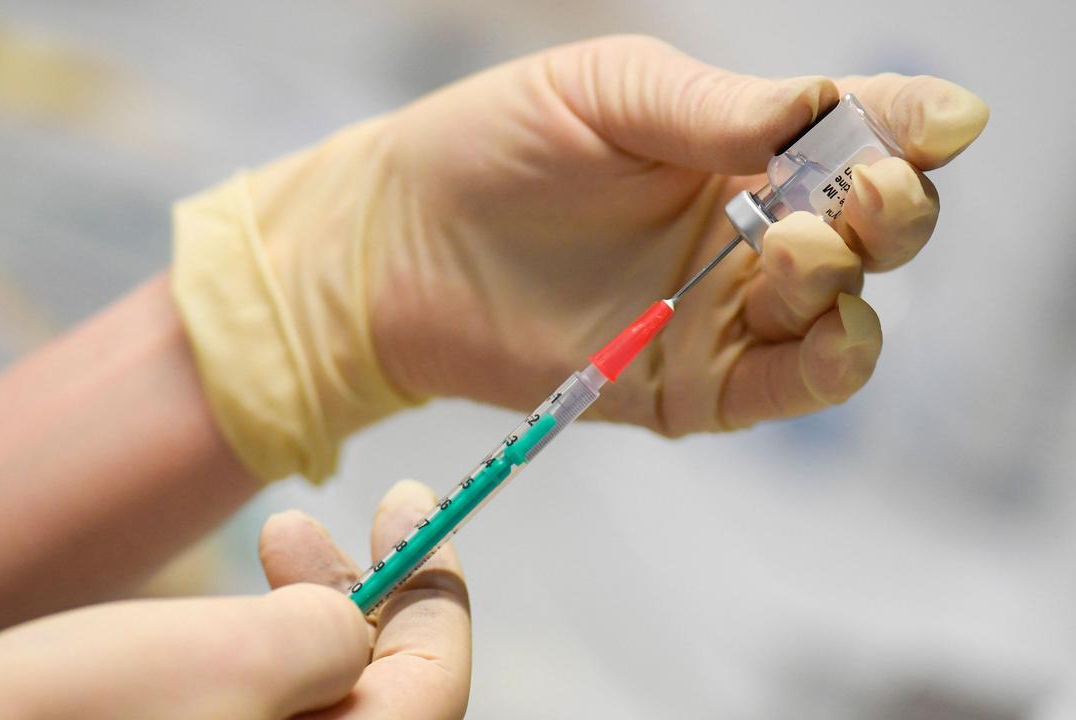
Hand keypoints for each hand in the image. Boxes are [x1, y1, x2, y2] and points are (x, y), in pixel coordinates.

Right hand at [0, 481, 469, 718]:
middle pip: (380, 691)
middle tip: (307, 521)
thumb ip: (329, 631)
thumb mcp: (239, 657)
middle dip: (360, 592)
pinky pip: (264, 709)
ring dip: (307, 610)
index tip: (412, 501)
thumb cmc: (86, 716)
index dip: (436, 587)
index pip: (435, 684)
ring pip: (319, 694)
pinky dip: (261, 647)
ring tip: (271, 541)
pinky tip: (229, 609)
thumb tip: (349, 623)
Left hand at [356, 36, 988, 433]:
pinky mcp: (690, 385)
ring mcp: (724, 313)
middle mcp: (751, 231)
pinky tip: (833, 329)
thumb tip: (843, 102)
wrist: (399, 241)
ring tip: (795, 244)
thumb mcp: (612, 94)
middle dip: (890, 209)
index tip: (938, 124)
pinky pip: (785, 386)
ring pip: (839, 312)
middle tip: (867, 190)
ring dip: (844, 279)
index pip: (858, 136)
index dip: (908, 128)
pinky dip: (827, 363)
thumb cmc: (496, 145)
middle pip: (870, 230)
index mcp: (743, 145)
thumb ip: (721, 111)